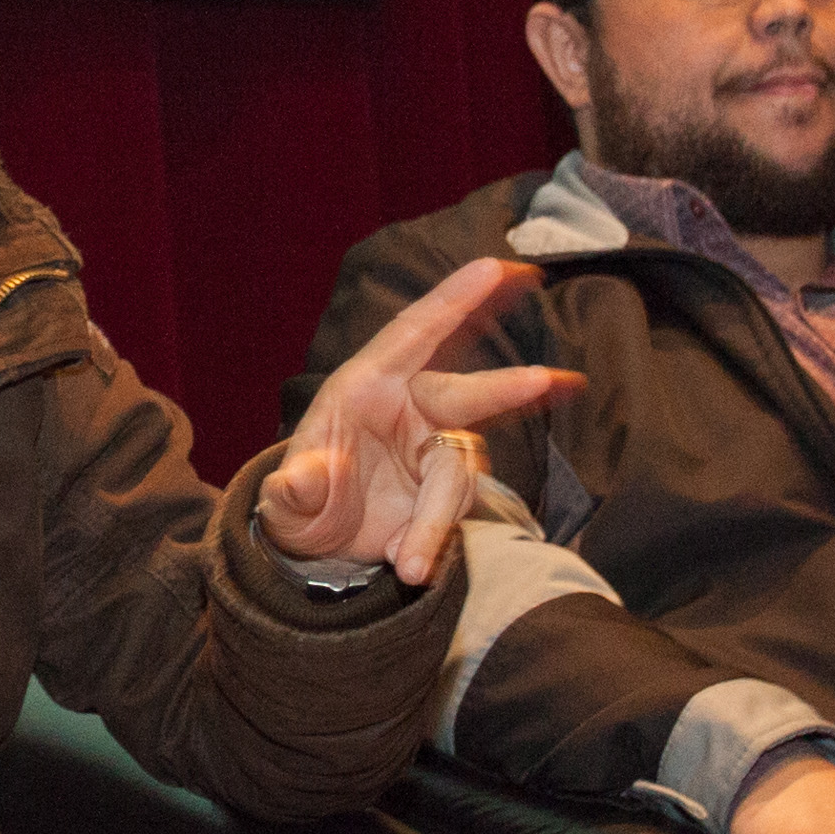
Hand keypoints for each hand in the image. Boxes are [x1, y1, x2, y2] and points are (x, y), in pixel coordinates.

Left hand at [256, 257, 583, 583]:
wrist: (319, 547)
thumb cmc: (301, 503)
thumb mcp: (285, 501)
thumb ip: (294, 489)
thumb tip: (303, 477)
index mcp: (366, 385)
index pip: (416, 332)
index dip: (455, 299)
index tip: (496, 266)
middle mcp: (410, 408)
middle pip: (468, 394)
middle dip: (507, 386)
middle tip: (549, 381)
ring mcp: (435, 448)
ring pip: (460, 474)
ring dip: (438, 520)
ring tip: (408, 565)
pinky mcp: (447, 488)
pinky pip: (455, 511)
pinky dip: (434, 540)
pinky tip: (409, 566)